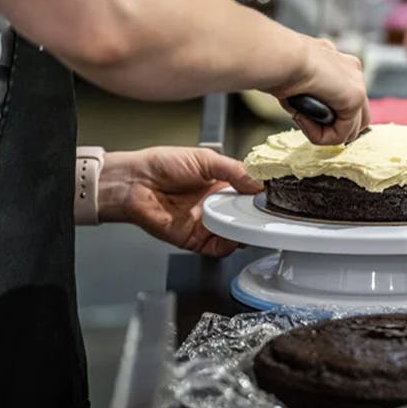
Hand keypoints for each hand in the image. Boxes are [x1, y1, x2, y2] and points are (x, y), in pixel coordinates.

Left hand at [98, 147, 262, 256]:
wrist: (134, 182)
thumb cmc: (161, 165)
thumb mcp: (205, 159)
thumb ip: (234, 170)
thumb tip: (258, 183)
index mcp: (221, 184)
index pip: (250, 193)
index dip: (261, 196)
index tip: (272, 196)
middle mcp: (215, 205)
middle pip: (245, 216)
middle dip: (256, 216)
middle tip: (264, 213)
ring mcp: (206, 223)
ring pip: (235, 234)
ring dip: (244, 232)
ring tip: (249, 223)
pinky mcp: (194, 239)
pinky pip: (217, 248)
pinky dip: (228, 246)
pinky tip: (233, 237)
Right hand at [271, 36, 369, 144]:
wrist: (284, 56)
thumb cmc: (281, 65)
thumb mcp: (299, 82)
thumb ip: (312, 97)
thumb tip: (308, 114)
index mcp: (340, 64)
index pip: (346, 100)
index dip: (329, 116)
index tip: (304, 115)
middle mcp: (353, 72)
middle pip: (358, 117)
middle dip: (334, 128)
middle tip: (307, 123)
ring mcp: (357, 85)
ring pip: (350, 129)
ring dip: (324, 133)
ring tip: (302, 119)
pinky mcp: (354, 98)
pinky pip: (341, 134)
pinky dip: (320, 135)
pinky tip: (303, 119)